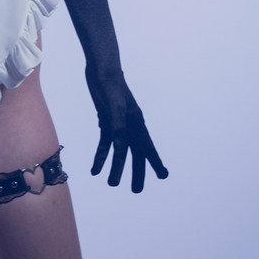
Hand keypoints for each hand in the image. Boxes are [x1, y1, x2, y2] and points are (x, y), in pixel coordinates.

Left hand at [87, 68, 168, 192]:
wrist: (101, 69)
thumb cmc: (110, 84)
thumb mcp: (114, 105)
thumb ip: (118, 125)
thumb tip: (120, 146)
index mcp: (137, 122)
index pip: (147, 147)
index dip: (154, 162)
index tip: (163, 176)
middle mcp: (130, 125)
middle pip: (135, 153)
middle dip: (136, 172)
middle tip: (136, 190)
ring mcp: (119, 124)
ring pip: (120, 151)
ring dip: (116, 167)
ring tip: (112, 183)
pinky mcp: (106, 121)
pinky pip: (105, 143)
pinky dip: (101, 156)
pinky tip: (95, 169)